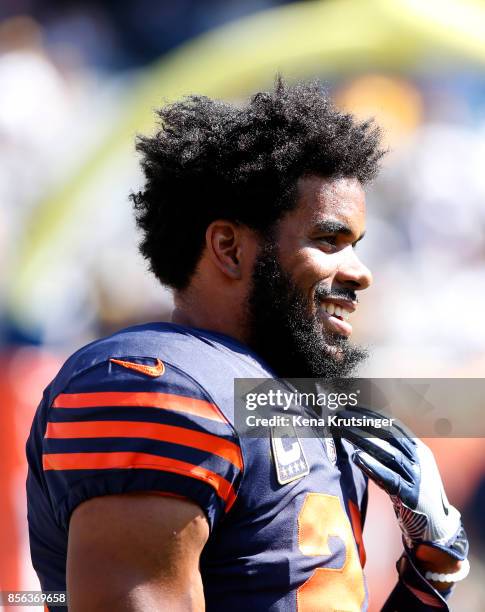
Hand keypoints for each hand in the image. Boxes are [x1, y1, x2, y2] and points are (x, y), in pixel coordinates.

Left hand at [335, 407, 467, 560]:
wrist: (436, 528)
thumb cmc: (414, 495)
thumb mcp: (409, 469)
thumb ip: (392, 453)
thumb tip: (363, 435)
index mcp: (419, 450)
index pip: (393, 425)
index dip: (370, 416)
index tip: (350, 409)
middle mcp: (420, 460)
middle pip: (389, 435)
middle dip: (363, 423)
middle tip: (340, 417)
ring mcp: (417, 478)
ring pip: (389, 453)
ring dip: (363, 440)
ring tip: (342, 431)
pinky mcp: (411, 497)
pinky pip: (389, 478)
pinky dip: (372, 466)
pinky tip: (355, 457)